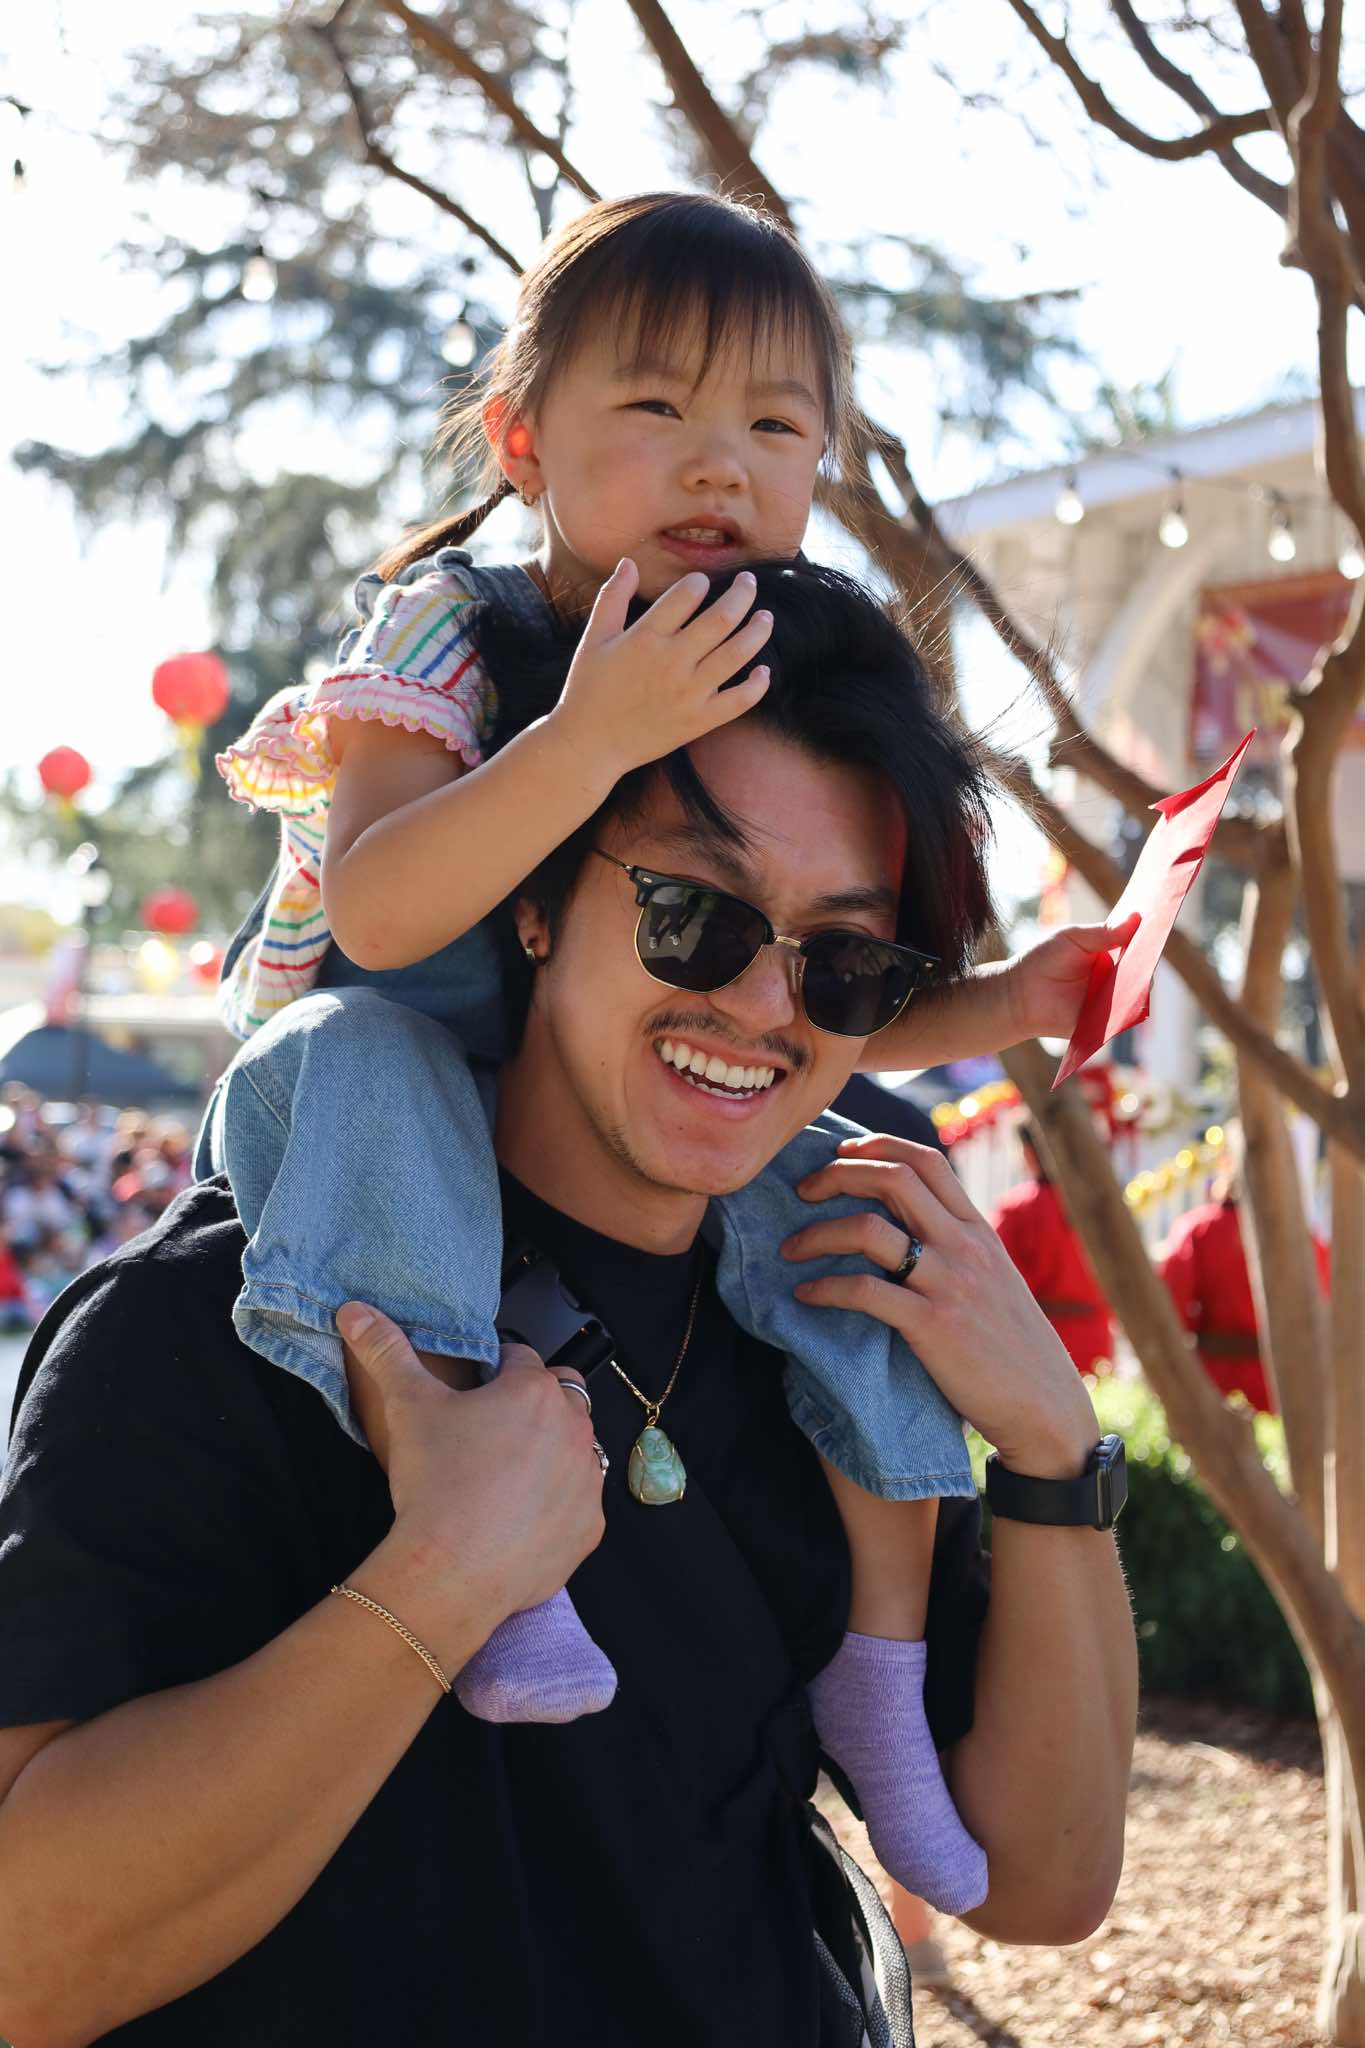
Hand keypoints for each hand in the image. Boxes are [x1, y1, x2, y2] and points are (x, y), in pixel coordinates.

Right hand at [337, 1304, 605, 1622]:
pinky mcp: (589, 1527)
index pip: (520, 1358)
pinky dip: (556, 1507)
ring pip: (574, 1451)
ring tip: (503, 1478)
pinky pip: (578, 1505)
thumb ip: (387, 1351)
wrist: (450, 1572)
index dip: (495, 1370)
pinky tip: (518, 1519)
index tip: (477, 1390)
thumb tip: (356, 1311)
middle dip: (531, 1408)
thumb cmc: (435, 1485)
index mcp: (534, 1391)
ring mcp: (587, 1480)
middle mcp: (574, 1428)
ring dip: (549, 1456)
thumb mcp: (407, 1407)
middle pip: (558, 1400)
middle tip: (490, 1434)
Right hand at [550, 560, 772, 780]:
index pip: (686, 594)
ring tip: (765, 617)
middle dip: (743, 593)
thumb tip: (629, 562)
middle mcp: (671, 661)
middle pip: (722, 617)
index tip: (702, 582)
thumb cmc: (588, 689)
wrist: (589, 746)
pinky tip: (763, 672)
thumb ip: (612, 597)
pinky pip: (739, 701)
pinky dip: (757, 686)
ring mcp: (689, 693)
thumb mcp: (593, 638)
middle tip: (750, 582)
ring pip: (738, 653)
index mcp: (645, 637)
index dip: (699, 581)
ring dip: (759, 631)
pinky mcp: (698, 721)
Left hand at [781, 1135, 1097, 1476]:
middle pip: (892, 1178)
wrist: (1044, 1405)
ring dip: (817, 1233)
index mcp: (978, 1230)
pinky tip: (805, 1295)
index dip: (877, 1145)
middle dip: (837, 1173)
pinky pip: (864, 1292)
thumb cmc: (1012, 1347)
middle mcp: (964, 1246)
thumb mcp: (994, 1279)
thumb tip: (908, 1227)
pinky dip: (825, 1288)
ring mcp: (949, 1283)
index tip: (839, 1151)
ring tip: (789, 1248)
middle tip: (802, 1190)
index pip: (926, 1161)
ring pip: (869, 1229)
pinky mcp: (932, 1326)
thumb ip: (957, 1247)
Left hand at [1003, 913, 1140, 1042]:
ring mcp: (1113, 1002)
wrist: (1019, 994)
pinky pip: (1125, 1016)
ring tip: (1142, 966)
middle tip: (1153, 942)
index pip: (1136, 946)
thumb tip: (1136, 917)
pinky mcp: (1106, 1023)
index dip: (1147, 934)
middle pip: (1142, 969)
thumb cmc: (1043, 961)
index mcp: (1110, 956)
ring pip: (1138, 992)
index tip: (1157, 918)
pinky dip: (1129, 1006)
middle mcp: (1116, 979)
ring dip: (1142, 981)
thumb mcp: (1074, 937)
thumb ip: (1105, 932)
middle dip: (1148, 956)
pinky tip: (1130, 993)